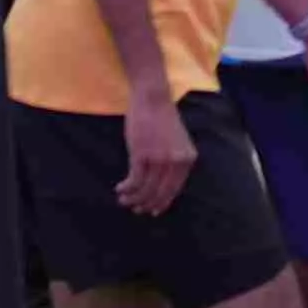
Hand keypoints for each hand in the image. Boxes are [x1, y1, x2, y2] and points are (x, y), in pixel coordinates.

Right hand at [117, 87, 195, 214]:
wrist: (153, 96)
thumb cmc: (161, 117)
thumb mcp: (175, 142)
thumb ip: (172, 161)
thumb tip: (160, 186)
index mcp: (188, 159)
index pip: (175, 189)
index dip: (162, 202)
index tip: (153, 211)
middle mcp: (177, 161)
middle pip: (160, 193)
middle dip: (147, 204)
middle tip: (136, 209)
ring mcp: (160, 159)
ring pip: (146, 190)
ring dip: (133, 199)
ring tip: (124, 200)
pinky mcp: (142, 155)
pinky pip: (134, 181)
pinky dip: (126, 188)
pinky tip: (120, 189)